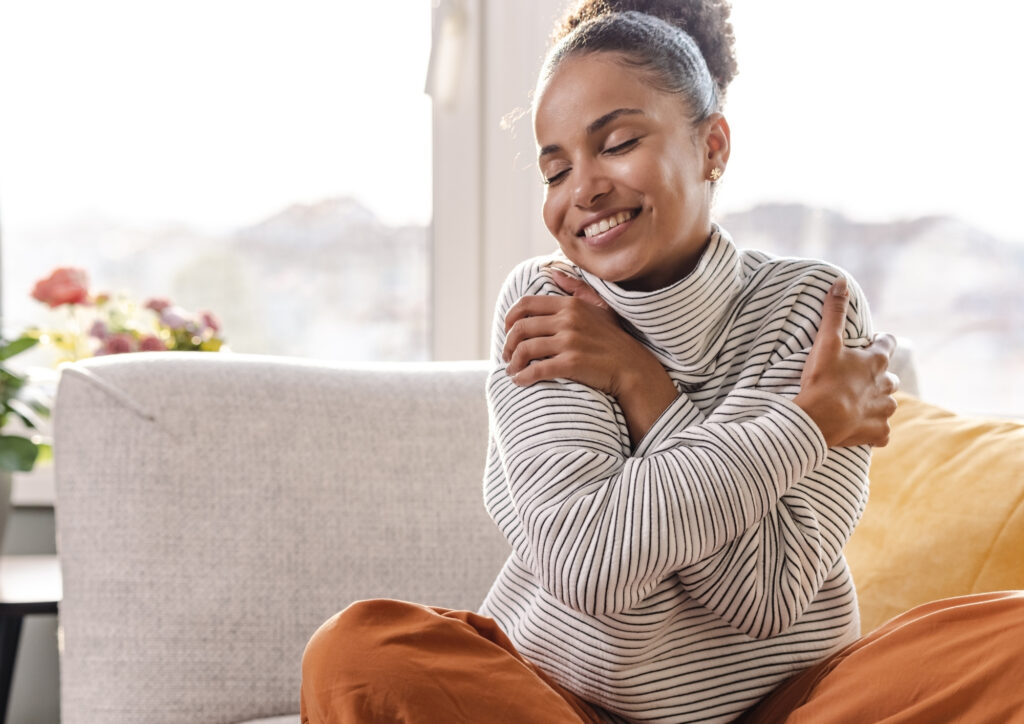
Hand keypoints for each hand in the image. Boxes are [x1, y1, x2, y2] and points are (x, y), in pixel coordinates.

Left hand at [503, 270, 677, 444]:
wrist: (633, 368)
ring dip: (513, 362)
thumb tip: (554, 272)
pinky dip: (523, 377)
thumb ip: (576, 289)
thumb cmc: (615, 340)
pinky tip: (520, 381)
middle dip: (507, 344)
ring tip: (512, 370)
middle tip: (507, 356)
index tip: (507, 331)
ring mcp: (570, 341)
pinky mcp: (571, 363)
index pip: (526, 304)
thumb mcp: (599, 307)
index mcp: (570, 305)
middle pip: (521, 328)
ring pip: (525, 349)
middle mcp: (568, 320)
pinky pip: (537, 369)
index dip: (509, 318)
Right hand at [793, 278, 899, 447]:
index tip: (871, 343)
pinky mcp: (877, 433)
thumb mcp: (826, 342)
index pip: (888, 344)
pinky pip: (882, 433)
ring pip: (888, 405)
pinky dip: (874, 431)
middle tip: (858, 378)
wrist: (819, 419)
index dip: (880, 342)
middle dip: (879, 376)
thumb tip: (841, 281)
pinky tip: (863, 430)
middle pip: (890, 377)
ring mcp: (883, 411)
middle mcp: (886, 385)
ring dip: (877, 403)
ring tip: (858, 404)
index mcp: (876, 362)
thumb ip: (834, 312)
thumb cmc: (823, 379)